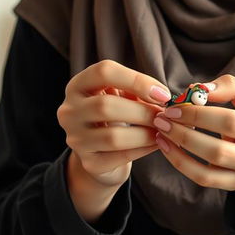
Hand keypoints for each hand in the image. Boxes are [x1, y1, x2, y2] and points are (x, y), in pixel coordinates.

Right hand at [57, 60, 170, 188]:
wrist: (103, 151)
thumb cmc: (116, 113)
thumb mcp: (122, 94)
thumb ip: (137, 90)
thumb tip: (162, 96)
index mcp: (78, 85)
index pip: (104, 72)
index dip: (137, 80)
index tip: (163, 93)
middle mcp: (69, 111)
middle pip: (106, 106)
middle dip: (142, 111)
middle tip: (164, 116)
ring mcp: (75, 139)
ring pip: (113, 137)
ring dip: (145, 133)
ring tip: (163, 130)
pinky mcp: (88, 162)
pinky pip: (119, 157)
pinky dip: (143, 150)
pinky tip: (157, 143)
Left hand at [153, 75, 234, 214]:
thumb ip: (230, 87)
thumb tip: (199, 89)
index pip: (230, 122)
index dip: (200, 114)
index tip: (176, 105)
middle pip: (218, 150)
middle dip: (186, 133)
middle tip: (163, 118)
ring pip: (208, 169)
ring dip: (179, 149)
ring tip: (162, 131)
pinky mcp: (233, 185)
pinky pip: (203, 179)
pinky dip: (181, 163)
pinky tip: (166, 147)